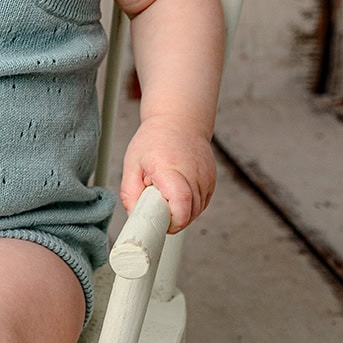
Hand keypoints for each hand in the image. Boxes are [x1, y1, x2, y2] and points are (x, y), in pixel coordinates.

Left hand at [120, 117, 215, 232]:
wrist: (179, 121)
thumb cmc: (154, 140)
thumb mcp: (132, 164)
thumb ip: (130, 193)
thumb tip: (134, 217)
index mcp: (170, 169)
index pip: (181, 204)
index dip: (171, 221)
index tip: (158, 222)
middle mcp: (193, 174)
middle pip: (190, 214)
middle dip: (172, 219)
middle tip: (157, 205)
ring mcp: (206, 178)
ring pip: (197, 212)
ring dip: (181, 213)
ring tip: (166, 194)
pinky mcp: (212, 181)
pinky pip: (202, 204)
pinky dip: (190, 206)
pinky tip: (178, 192)